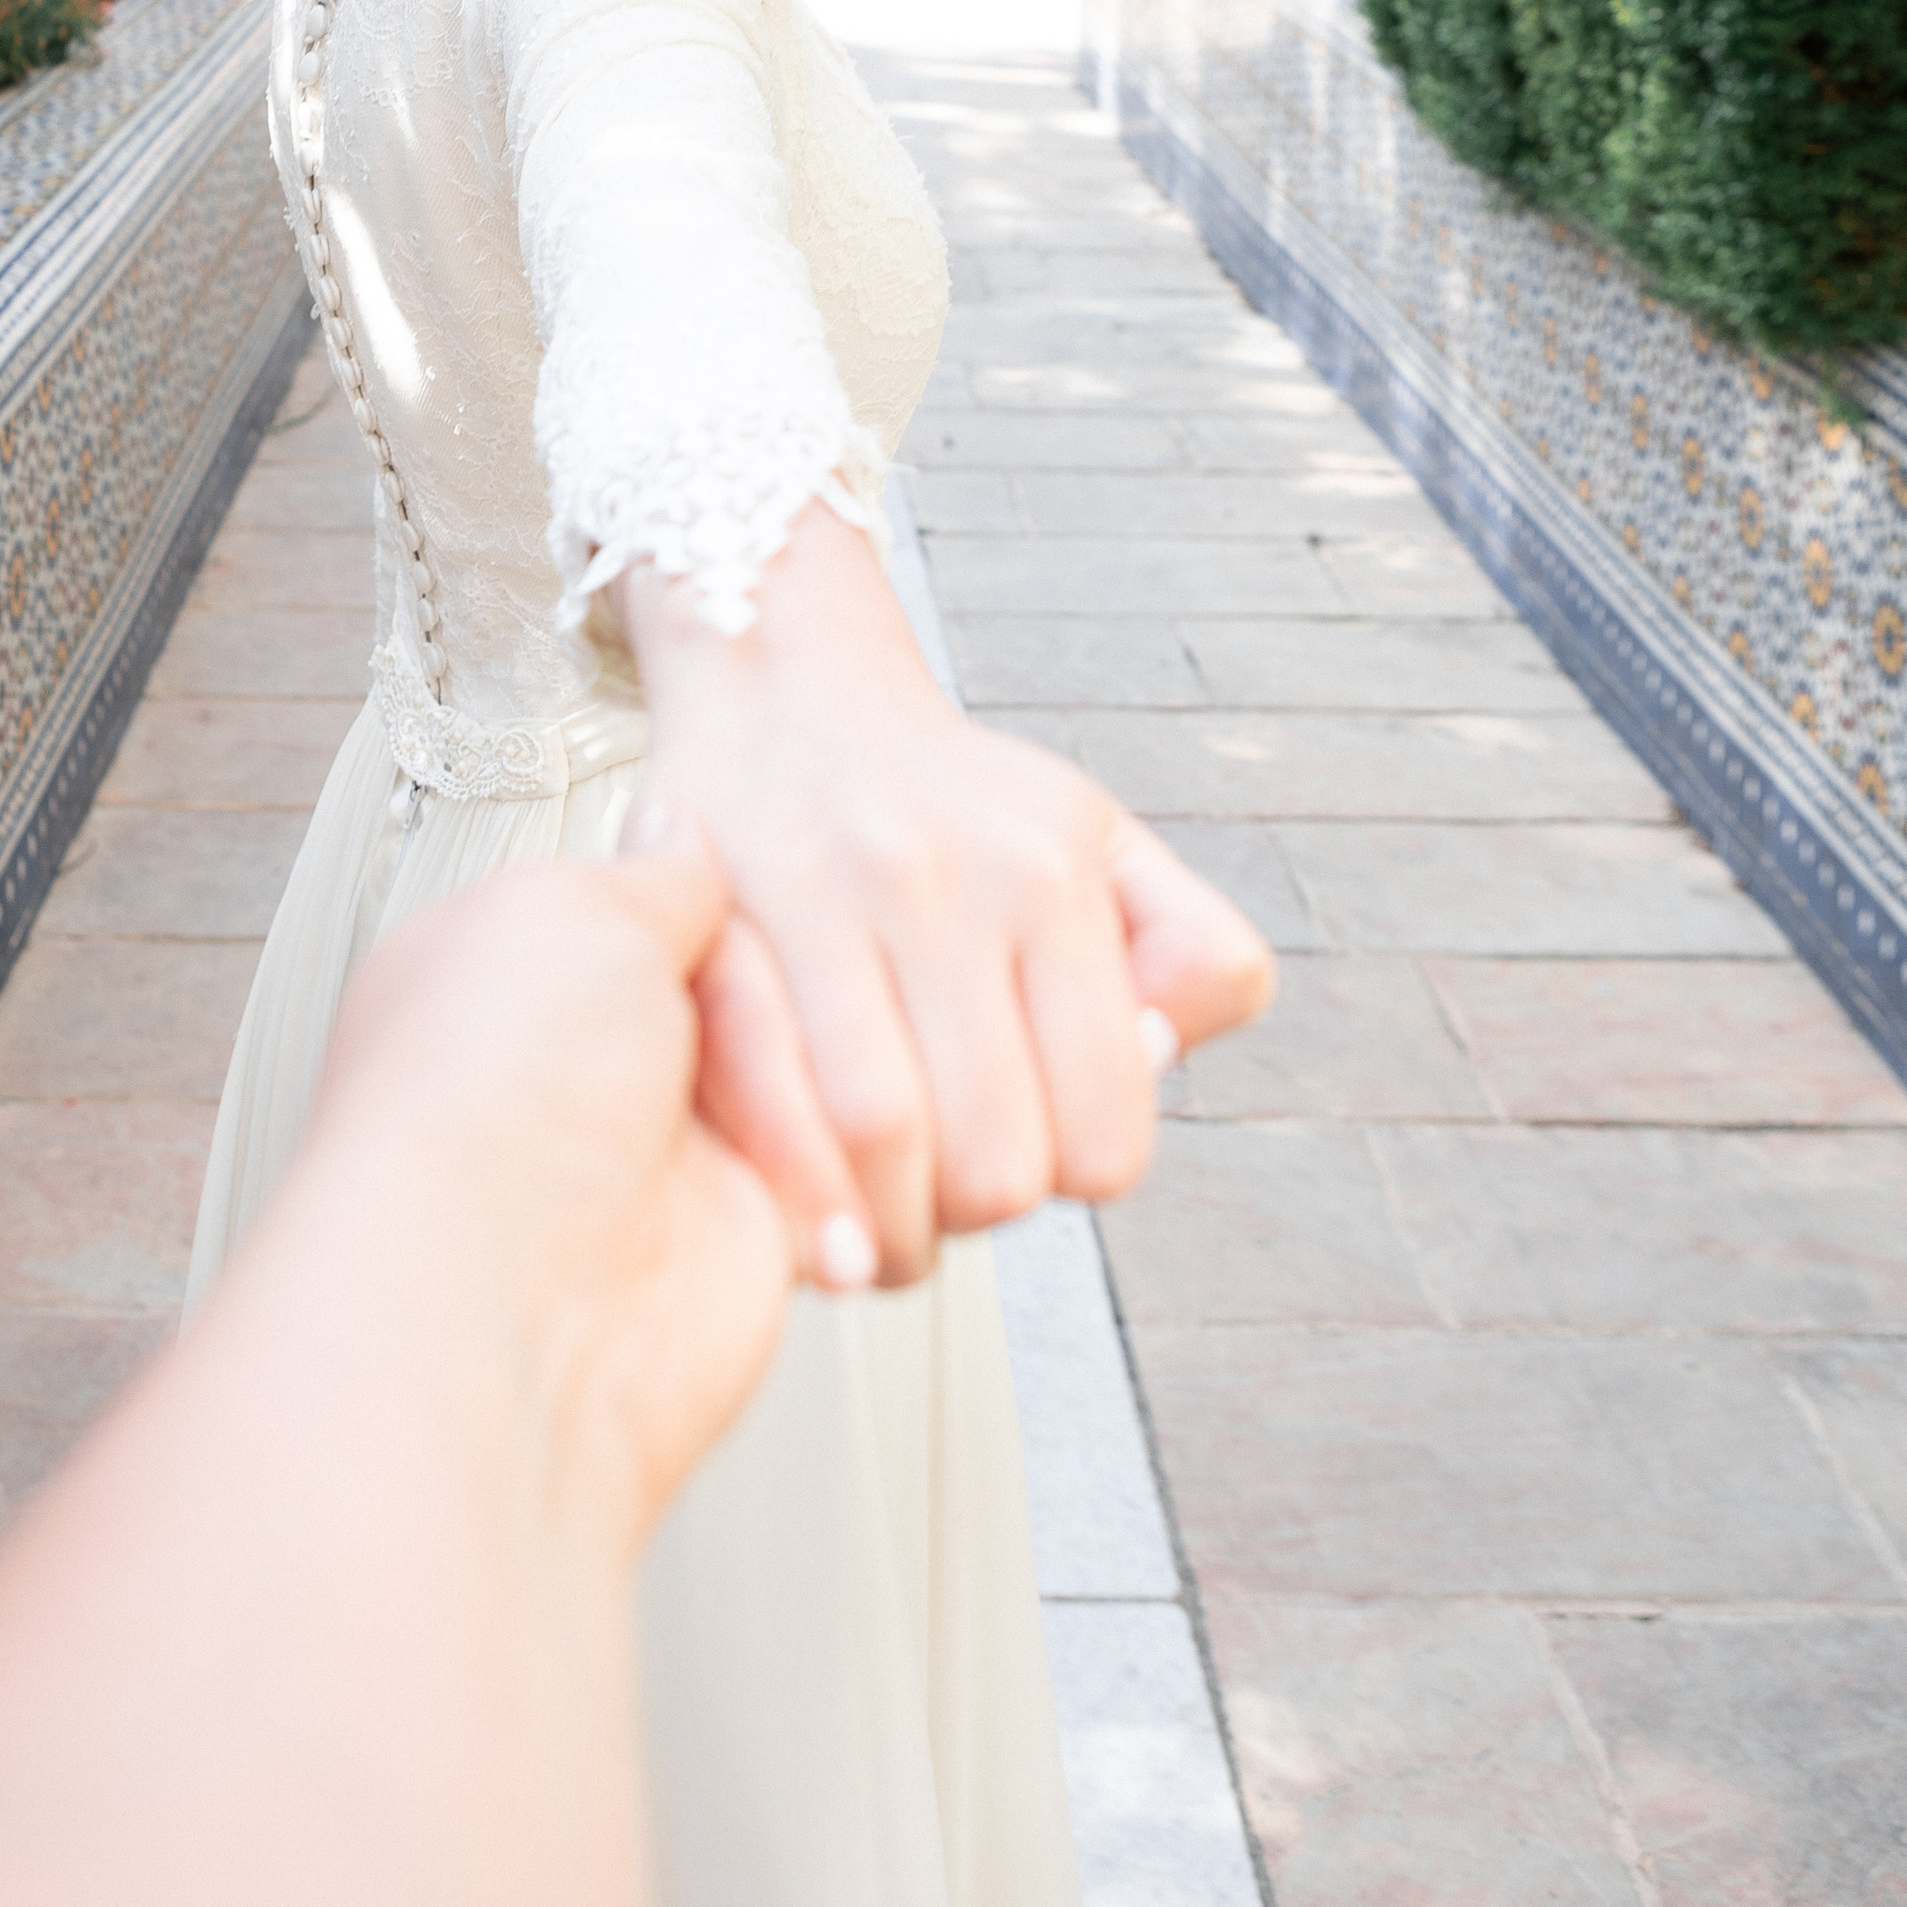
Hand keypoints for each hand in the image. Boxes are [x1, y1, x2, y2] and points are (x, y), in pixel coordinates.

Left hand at [308, 835, 847, 1548]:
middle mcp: (593, 1058)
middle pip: (765, 990)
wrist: (511, 1304)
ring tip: (756, 1152)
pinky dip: (840, 1205)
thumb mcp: (571, 914)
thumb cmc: (491, 1103)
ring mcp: (668, 1148)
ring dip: (814, 1116)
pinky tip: (810, 1218)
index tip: (755, 925)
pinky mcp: (740, 1235)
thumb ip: (654, 878)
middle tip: (721, 1055)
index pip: (683, 903)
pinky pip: (844, 1186)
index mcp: (533, 962)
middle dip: (775, 1023)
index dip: (732, 917)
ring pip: (821, 1082)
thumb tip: (685, 846)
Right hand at [620, 502, 1275, 1282]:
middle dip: (970, 1216)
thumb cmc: (953, 800)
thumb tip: (1163, 1052)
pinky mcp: (710, 913)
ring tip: (873, 1215)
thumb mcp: (1104, 843)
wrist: (778, 682)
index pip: (1103, 1133)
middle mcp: (942, 877)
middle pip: (990, 1161)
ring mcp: (817, 895)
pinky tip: (799, 1193)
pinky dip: (784, 1174)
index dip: (1073, 1177)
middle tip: (941, 1191)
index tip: (1034, 1150)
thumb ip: (1196, 952)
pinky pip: (755, 1089)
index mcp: (1050, 872)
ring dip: (877, 1224)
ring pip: (875, 1140)